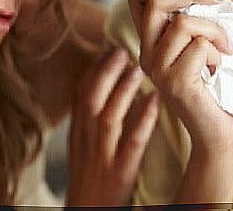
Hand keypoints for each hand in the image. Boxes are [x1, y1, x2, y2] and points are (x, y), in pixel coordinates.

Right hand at [67, 48, 158, 205]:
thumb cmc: (90, 182)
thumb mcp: (82, 152)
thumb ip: (91, 125)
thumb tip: (107, 97)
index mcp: (77, 136)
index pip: (79, 97)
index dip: (91, 71)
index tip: (105, 50)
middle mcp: (86, 143)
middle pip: (90, 100)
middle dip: (104, 73)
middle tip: (121, 50)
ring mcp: (102, 157)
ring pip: (109, 116)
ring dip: (122, 90)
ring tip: (138, 68)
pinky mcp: (120, 172)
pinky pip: (133, 141)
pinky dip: (143, 119)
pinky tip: (155, 101)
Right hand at [128, 0, 232, 150]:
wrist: (217, 130)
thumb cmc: (215, 87)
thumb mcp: (206, 45)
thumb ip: (206, 19)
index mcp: (150, 43)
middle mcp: (147, 55)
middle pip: (155, 2)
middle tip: (219, 3)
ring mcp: (158, 69)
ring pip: (182, 23)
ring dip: (214, 30)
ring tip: (224, 49)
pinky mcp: (175, 82)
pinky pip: (199, 46)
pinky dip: (217, 53)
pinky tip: (219, 68)